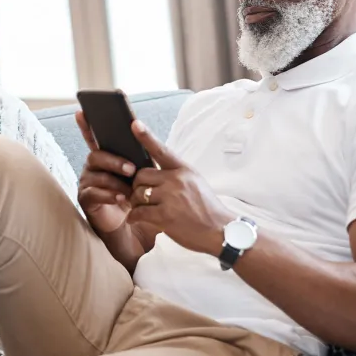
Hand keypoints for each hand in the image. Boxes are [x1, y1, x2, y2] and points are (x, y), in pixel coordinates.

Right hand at [75, 111, 136, 232]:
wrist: (134, 224)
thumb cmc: (138, 195)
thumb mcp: (141, 173)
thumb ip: (138, 156)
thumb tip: (141, 134)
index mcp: (105, 157)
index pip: (93, 138)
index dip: (86, 125)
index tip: (81, 111)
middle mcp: (92, 167)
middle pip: (96, 156)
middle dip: (114, 161)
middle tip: (132, 169)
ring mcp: (87, 183)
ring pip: (96, 175)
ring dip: (115, 181)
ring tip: (130, 189)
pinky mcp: (86, 200)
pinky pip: (94, 193)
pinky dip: (110, 196)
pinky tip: (122, 199)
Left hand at [127, 120, 233, 254]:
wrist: (220, 231)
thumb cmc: (207, 209)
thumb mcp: (196, 183)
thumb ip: (176, 175)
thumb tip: (155, 173)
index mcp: (184, 170)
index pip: (161, 150)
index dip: (146, 136)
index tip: (134, 124)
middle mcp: (176, 180)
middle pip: (141, 175)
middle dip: (137, 186)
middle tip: (140, 196)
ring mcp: (170, 198)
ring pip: (138, 194)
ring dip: (135, 203)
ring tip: (142, 209)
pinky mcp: (165, 216)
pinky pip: (138, 212)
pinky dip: (134, 217)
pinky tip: (137, 219)